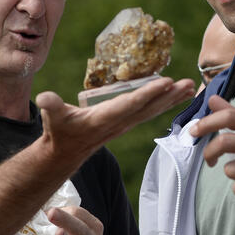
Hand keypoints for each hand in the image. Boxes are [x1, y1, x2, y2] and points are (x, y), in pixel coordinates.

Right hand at [36, 76, 194, 169]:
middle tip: (189, 84)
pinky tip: (178, 94)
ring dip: (172, 99)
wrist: (65, 151)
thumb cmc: (58, 130)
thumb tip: (43, 98)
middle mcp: (119, 122)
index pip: (129, 104)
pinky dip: (166, 102)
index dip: (148, 94)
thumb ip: (50, 107)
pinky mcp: (127, 122)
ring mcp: (125, 123)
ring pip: (153, 110)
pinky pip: (151, 111)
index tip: (166, 83)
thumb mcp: (52, 117)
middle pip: (148, 107)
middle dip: (168, 96)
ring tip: (191, 87)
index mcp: (103, 118)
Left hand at [45, 206, 110, 234]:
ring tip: (58, 234)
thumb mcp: (80, 233)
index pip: (82, 215)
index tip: (49, 210)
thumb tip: (44, 208)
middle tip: (52, 212)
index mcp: (94, 229)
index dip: (65, 211)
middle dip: (67, 221)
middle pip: (82, 231)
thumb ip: (68, 220)